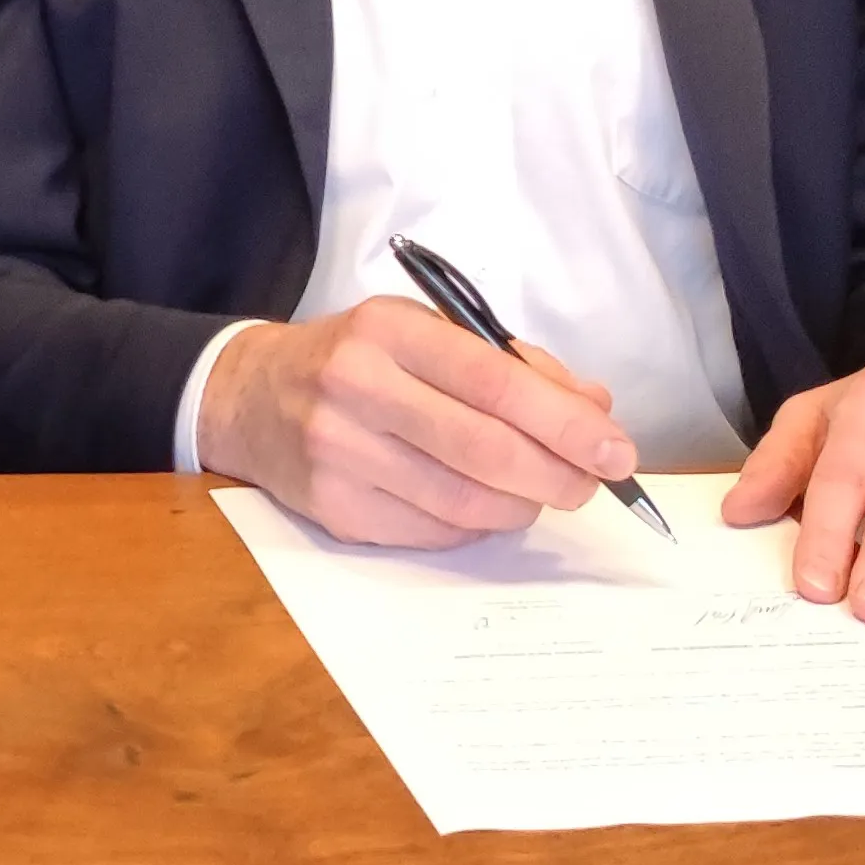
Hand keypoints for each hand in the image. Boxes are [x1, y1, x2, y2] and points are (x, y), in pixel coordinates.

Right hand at [199, 301, 639, 550]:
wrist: (250, 398)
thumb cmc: (356, 359)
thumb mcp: (424, 334)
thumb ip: (511, 365)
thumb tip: (593, 408)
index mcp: (386, 331)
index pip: (494, 382)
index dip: (565, 422)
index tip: (614, 447)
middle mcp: (356, 389)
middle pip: (486, 450)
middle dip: (558, 474)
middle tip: (592, 483)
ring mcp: (340, 455)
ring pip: (465, 503)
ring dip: (522, 506)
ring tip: (539, 492)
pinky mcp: (336, 509)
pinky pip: (433, 533)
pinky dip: (475, 525)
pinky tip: (480, 504)